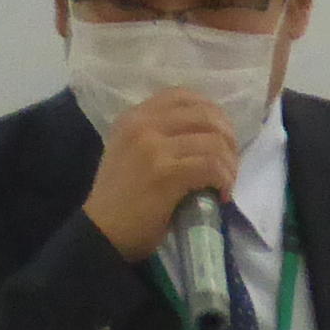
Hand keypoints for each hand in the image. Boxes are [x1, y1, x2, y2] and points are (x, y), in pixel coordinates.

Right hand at [83, 92, 245, 261]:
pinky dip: (224, 180)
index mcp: (133, 117)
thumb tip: (205, 137)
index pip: (183, 95)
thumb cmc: (120, 200)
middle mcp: (142, 125)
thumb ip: (158, 136)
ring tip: (225, 183)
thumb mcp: (130, 153)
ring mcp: (154, 147)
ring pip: (214, 142)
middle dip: (227, 139)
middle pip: (205, 115)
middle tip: (229, 163)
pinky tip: (221, 194)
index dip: (211, 112)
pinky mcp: (166, 173)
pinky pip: (211, 167)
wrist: (100, 234)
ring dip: (229, 164)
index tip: (219, 137)